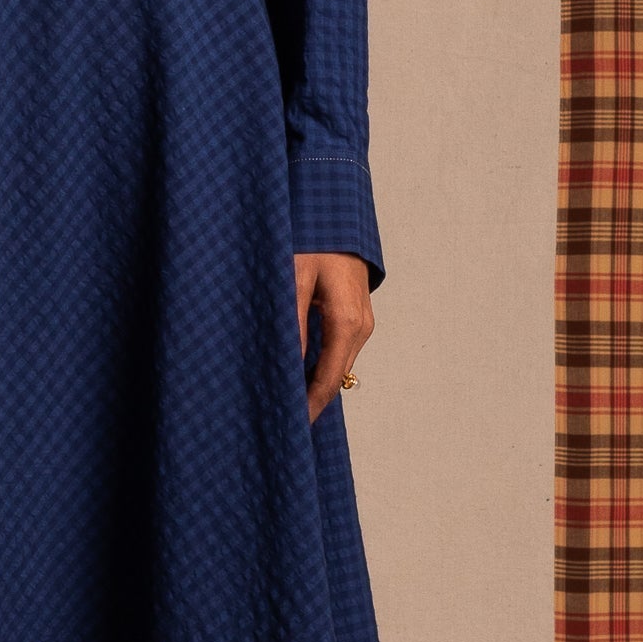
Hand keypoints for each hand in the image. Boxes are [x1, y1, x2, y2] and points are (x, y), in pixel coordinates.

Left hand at [294, 251, 371, 421]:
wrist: (337, 212)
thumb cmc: (313, 240)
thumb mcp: (293, 279)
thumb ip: (292, 325)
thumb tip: (287, 368)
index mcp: (347, 323)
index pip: (329, 381)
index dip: (310, 408)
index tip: (290, 429)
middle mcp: (361, 327)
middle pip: (336, 378)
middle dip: (310, 400)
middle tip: (280, 422)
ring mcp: (362, 321)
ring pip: (337, 364)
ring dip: (314, 383)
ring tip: (284, 400)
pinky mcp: (356, 315)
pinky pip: (338, 349)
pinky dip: (320, 364)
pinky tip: (298, 370)